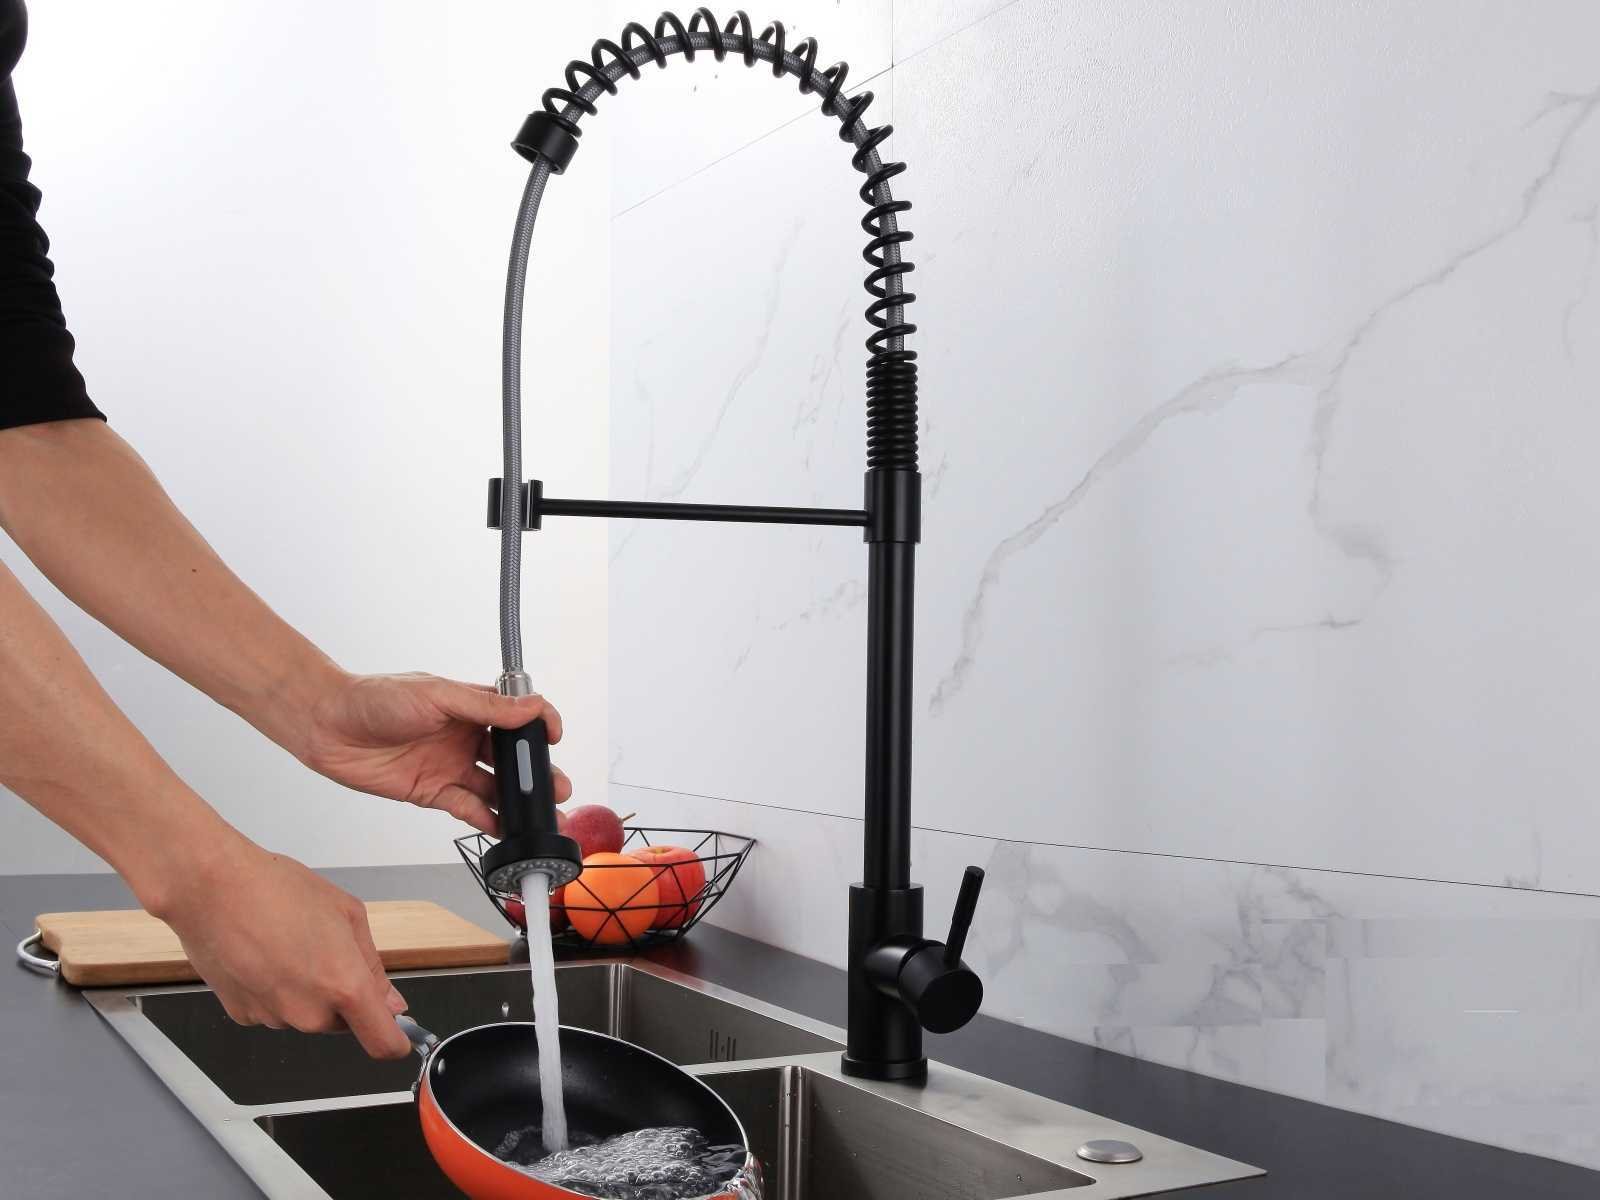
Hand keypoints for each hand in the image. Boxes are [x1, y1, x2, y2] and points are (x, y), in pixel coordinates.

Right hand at [156, 834, 412, 1057]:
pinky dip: (274, 992)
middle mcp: (309, 1012)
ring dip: (306, 992)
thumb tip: (391, 1003)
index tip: (398, 1034)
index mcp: (344, 986)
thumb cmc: (280, 889)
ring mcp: (273, 1017)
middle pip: (341, 1023)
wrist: (210, 887)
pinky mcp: (242, 1016)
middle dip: (342, 996)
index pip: (381, 1042)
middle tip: (323, 951)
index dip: (395, 1040)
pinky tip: (261, 957)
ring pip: (305, 1016)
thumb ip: (372, 966)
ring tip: (286, 946)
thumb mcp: (347, 914)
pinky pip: (273, 1011)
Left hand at [301, 672, 571, 833]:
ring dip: (518, 801)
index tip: (553, 736)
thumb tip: (532, 708)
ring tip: (542, 815)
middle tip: (557, 786)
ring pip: (494, 788)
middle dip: (537, 773)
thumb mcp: (437, 696)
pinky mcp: (431, 792)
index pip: (518, 716)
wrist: (328, 725)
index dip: (540, 725)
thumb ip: (486, 707)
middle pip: (512, 758)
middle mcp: (464, 737)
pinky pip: (467, 807)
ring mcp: (449, 766)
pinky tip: (504, 827)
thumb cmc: (376, 698)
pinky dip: (487, 819)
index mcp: (470, 707)